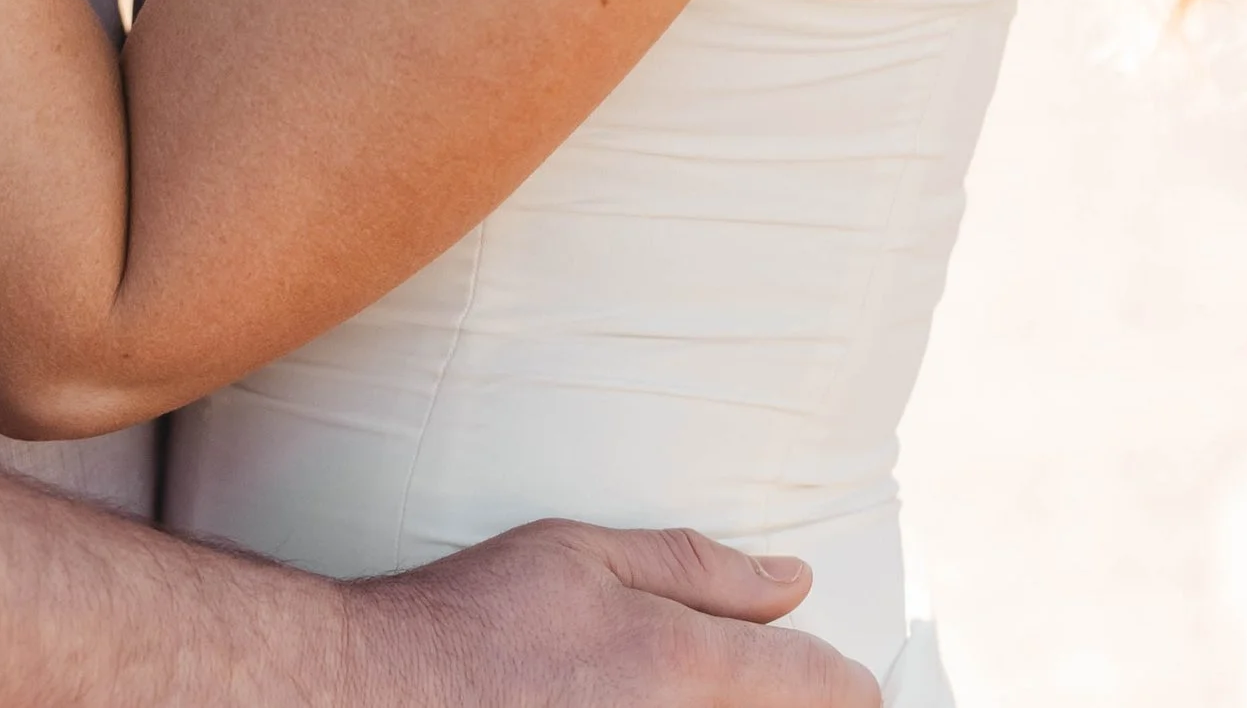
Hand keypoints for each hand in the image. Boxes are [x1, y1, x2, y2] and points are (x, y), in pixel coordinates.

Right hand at [362, 524, 873, 706]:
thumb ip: (694, 567)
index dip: (848, 686)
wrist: (387, 696)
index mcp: (680, 663)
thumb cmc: (478, 616)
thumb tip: (796, 579)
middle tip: (801, 694)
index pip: (812, 683)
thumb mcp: (581, 554)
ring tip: (680, 693)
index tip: (860, 689)